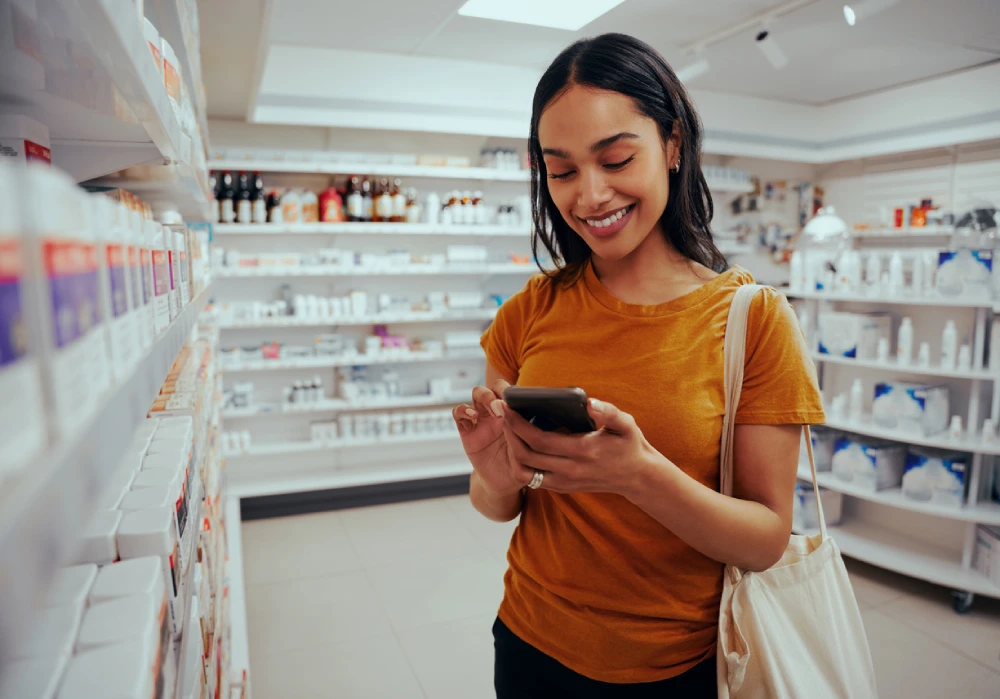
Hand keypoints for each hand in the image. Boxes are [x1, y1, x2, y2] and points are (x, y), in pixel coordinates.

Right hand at [453, 379, 533, 495]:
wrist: (504, 483)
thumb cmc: (523, 465)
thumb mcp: (531, 452)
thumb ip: (530, 438)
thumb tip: (538, 421)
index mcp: (515, 413)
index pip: (514, 391)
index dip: (516, 391)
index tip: (521, 399)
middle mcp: (498, 413)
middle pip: (495, 387)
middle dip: (500, 389)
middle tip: (505, 404)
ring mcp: (482, 420)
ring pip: (478, 393)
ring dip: (485, 395)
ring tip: (492, 408)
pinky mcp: (467, 431)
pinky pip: (458, 413)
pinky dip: (463, 410)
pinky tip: (473, 416)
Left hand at [501, 397, 654, 496]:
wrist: (637, 477)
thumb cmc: (629, 445)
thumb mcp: (626, 425)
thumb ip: (608, 413)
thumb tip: (589, 403)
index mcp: (582, 451)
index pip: (539, 440)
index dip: (518, 424)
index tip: (507, 407)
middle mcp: (570, 470)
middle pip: (526, 455)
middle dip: (509, 433)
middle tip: (500, 413)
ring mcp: (564, 482)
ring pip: (524, 471)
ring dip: (511, 451)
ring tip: (508, 429)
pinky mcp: (562, 487)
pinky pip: (532, 480)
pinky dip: (521, 464)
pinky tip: (519, 445)